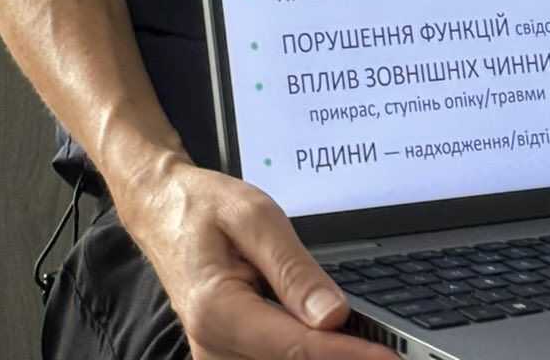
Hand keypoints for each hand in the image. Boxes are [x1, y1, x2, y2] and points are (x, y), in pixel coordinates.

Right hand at [115, 159, 382, 359]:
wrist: (161, 209)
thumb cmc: (203, 206)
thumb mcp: (254, 215)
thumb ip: (293, 268)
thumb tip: (333, 315)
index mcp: (217, 310)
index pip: (295, 347)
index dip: (347, 355)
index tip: (388, 356)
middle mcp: (211, 345)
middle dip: (339, 358)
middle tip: (385, 347)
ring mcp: (214, 356)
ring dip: (321, 356)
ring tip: (363, 342)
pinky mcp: (222, 357)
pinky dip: (300, 354)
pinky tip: (329, 341)